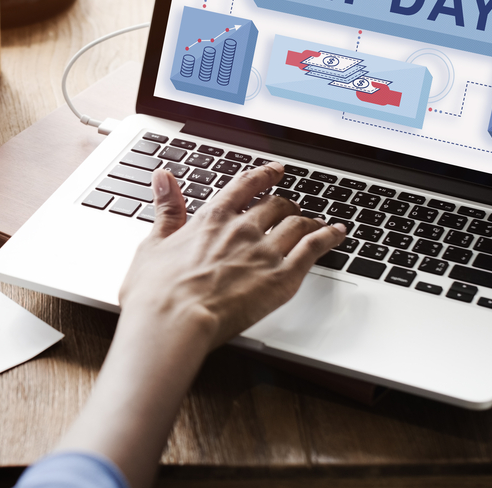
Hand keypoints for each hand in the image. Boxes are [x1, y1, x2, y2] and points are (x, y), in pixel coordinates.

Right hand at [53, 163, 344, 487]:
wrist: (173, 321)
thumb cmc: (157, 292)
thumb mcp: (153, 243)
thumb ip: (166, 208)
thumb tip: (163, 178)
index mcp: (212, 218)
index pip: (245, 186)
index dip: (263, 175)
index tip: (274, 171)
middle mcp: (242, 228)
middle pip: (275, 205)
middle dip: (286, 203)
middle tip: (292, 207)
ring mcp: (264, 252)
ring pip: (298, 223)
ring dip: (310, 219)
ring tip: (317, 222)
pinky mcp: (282, 278)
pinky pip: (314, 249)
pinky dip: (329, 237)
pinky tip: (338, 234)